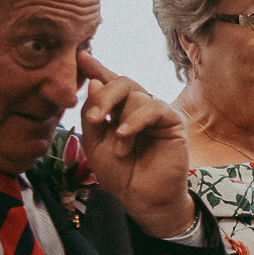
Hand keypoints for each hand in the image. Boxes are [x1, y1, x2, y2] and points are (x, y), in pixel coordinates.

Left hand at [78, 54, 194, 238]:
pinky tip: (125, 136)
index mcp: (118, 111)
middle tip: (95, 119)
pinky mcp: (173, 121)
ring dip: (121, 124)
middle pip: (121, 82)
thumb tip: (93, 81)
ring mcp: (156, 112)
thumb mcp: (94, 144)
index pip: (107, 83)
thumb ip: (92, 114)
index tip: (80, 55)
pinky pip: (152, 108)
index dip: (96, 68)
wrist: (143, 199)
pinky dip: (135, 121)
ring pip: (135, 96)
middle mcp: (138, 107)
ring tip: (121, 150)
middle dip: (104, 96)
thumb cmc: (121, 174)